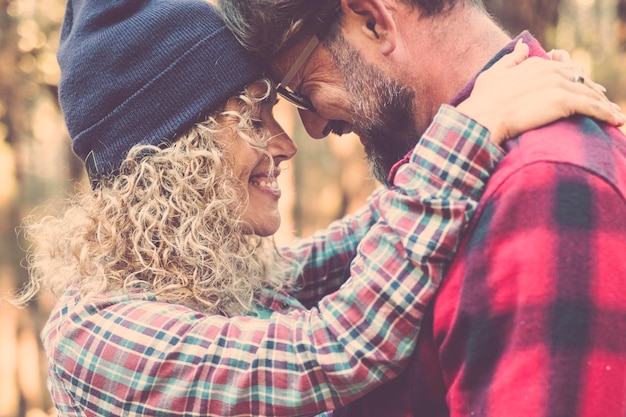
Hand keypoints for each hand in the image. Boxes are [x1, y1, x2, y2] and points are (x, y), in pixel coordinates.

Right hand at [456, 40, 625, 145]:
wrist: (483, 117)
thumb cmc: (483, 100)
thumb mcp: (494, 73)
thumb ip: (511, 60)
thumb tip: (524, 47)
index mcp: (535, 64)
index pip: (564, 69)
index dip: (576, 79)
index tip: (583, 87)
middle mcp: (550, 71)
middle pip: (580, 79)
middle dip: (594, 91)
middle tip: (604, 103)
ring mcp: (558, 85)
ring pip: (589, 93)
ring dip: (605, 105)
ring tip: (616, 116)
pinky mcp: (563, 102)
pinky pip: (592, 107)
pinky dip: (606, 114)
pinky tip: (616, 121)